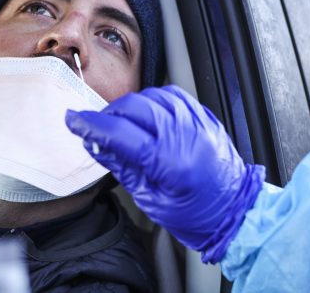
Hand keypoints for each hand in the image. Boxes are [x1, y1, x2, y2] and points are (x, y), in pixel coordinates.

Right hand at [65, 85, 263, 262]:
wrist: (235, 210)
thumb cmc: (196, 213)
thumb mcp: (149, 199)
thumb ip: (121, 166)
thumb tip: (96, 144)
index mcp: (170, 161)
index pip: (120, 132)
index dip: (91, 124)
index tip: (74, 120)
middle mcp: (185, 134)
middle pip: (134, 106)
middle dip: (109, 114)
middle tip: (98, 128)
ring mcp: (197, 121)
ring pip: (152, 96)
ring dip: (130, 106)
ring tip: (123, 125)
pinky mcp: (203, 116)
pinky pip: (172, 95)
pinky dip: (152, 100)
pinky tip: (146, 114)